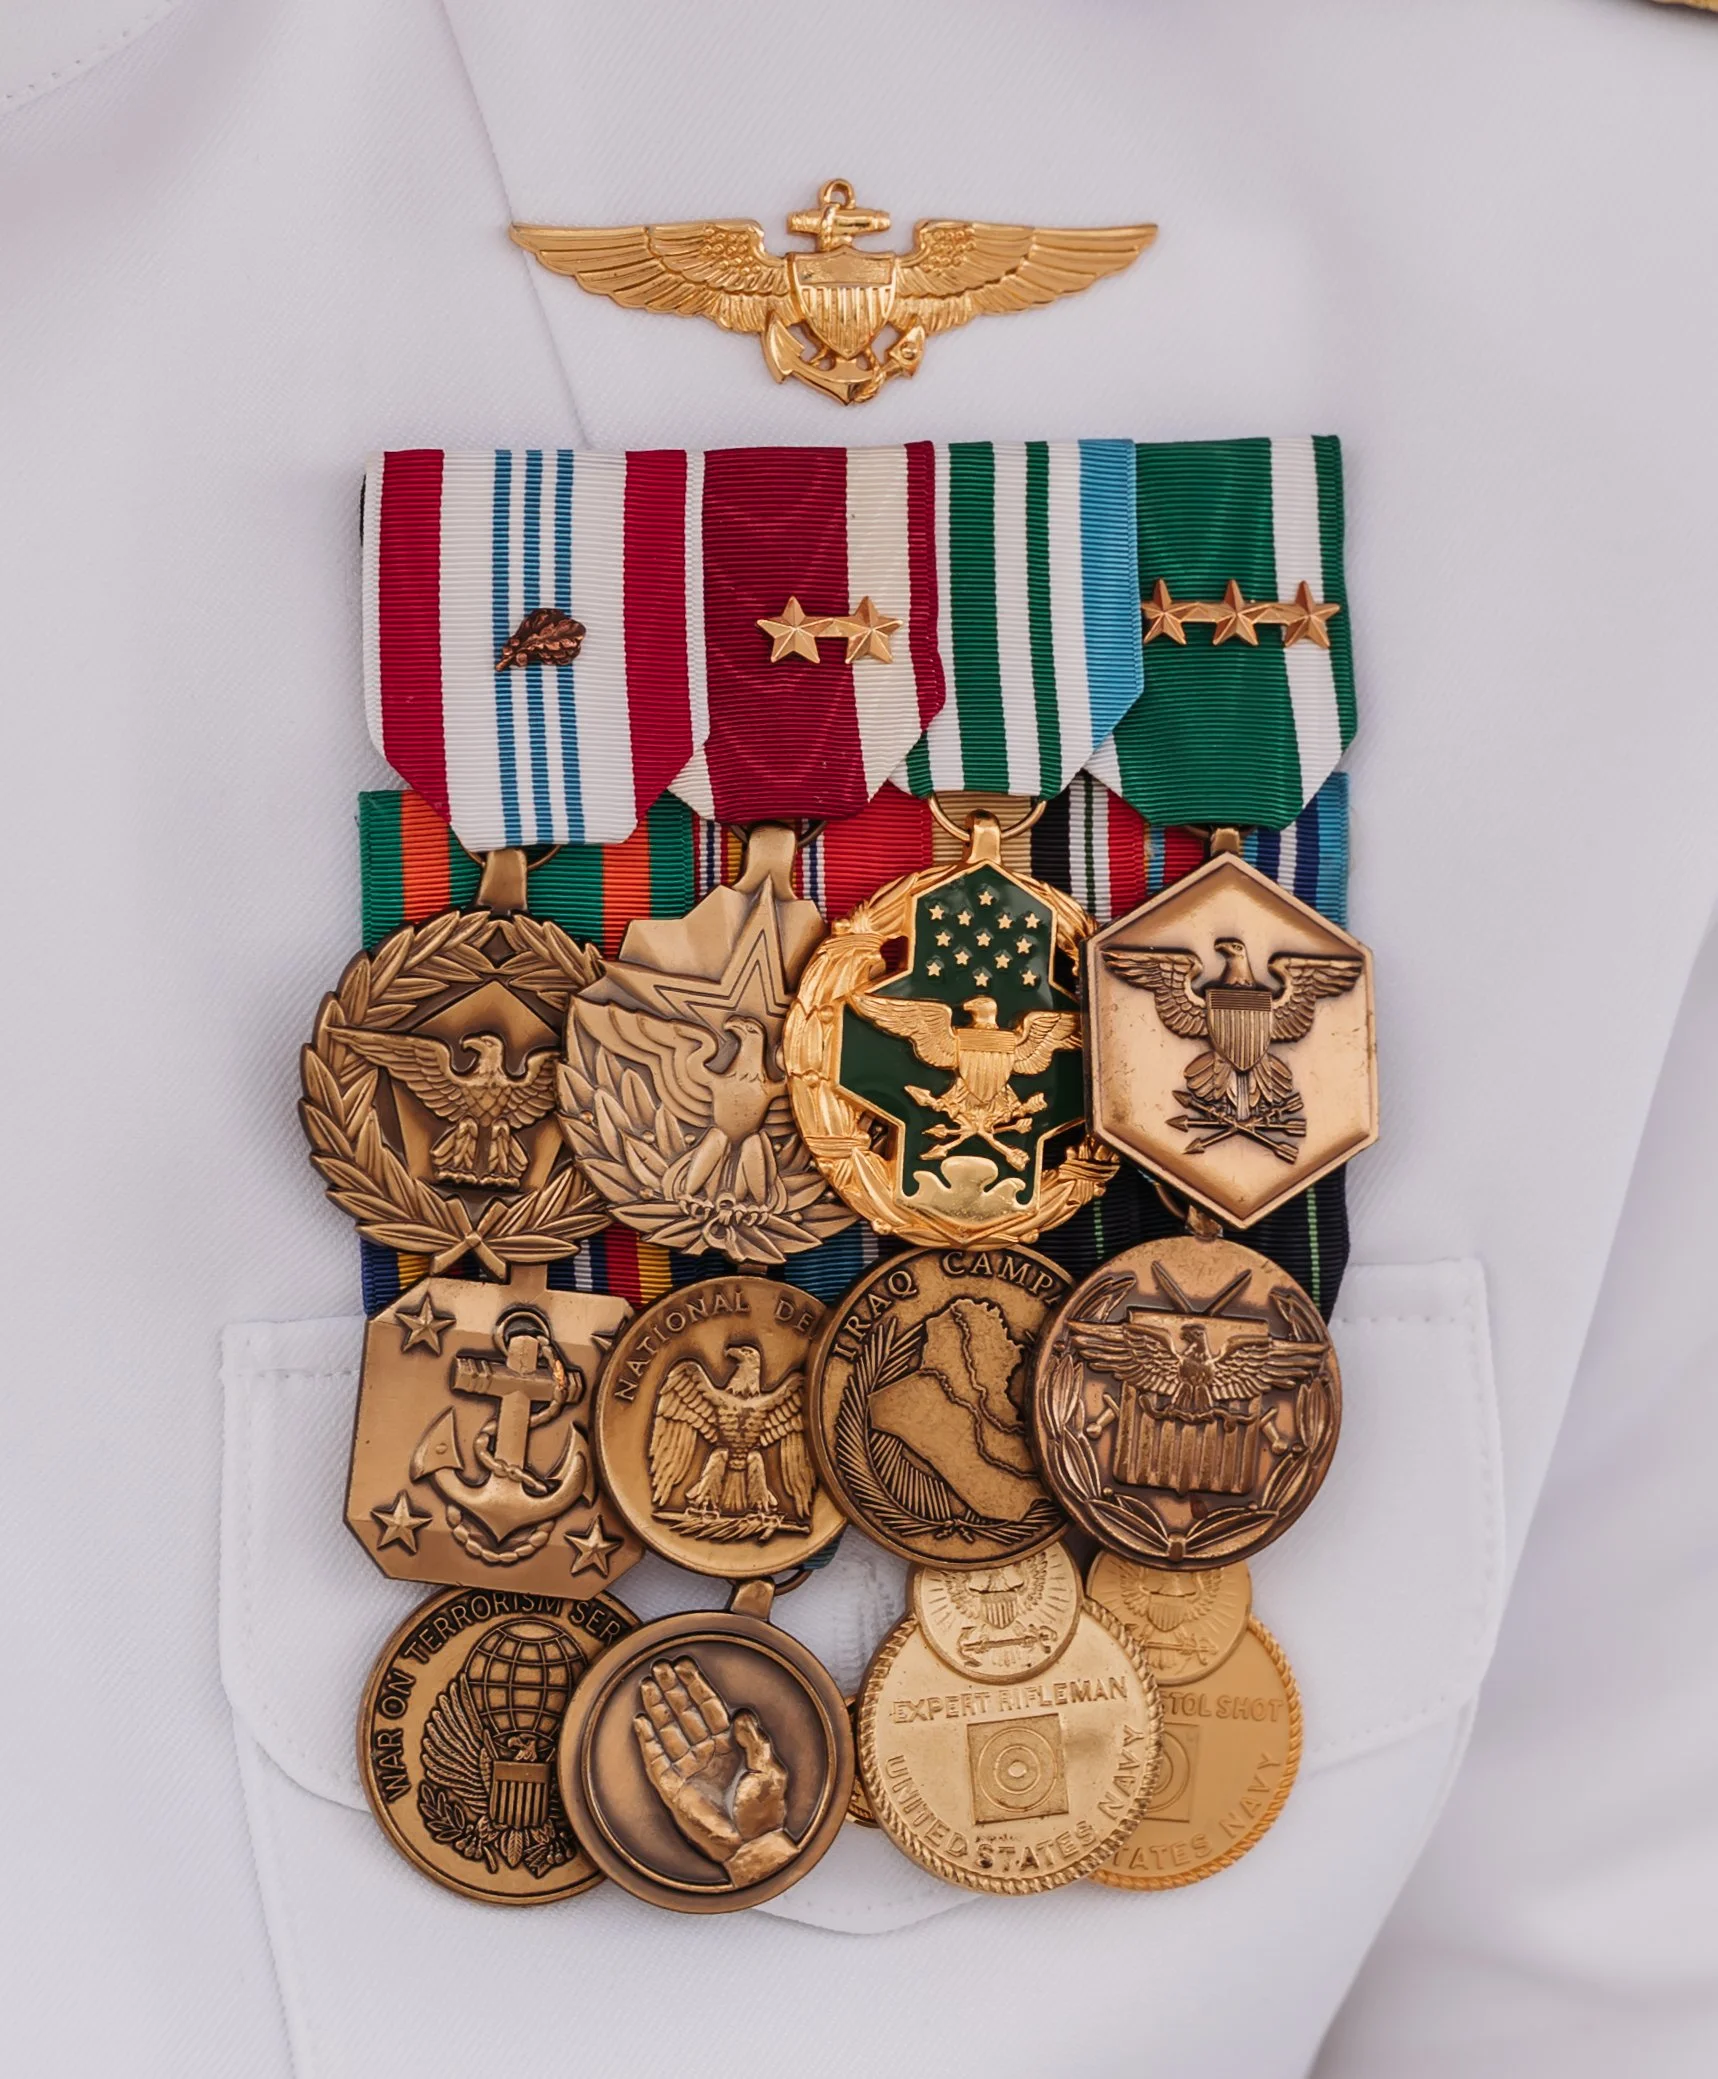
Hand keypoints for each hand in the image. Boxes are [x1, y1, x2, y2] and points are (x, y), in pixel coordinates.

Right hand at [633, 1656, 794, 1885]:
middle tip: (660, 1666)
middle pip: (685, 1712)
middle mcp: (707, 1753)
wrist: (750, 1847)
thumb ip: (756, 1740)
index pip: (709, 1707)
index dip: (696, 1685)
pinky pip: (656, 1759)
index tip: (684, 1664)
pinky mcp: (673, 1788)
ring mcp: (689, 1769)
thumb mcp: (769, 1771)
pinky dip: (648, 1740)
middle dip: (673, 1689)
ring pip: (669, 1730)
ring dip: (658, 1707)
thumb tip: (741, 1714)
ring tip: (646, 1684)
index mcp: (731, 1745)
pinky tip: (641, 1721)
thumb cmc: (763, 1813)